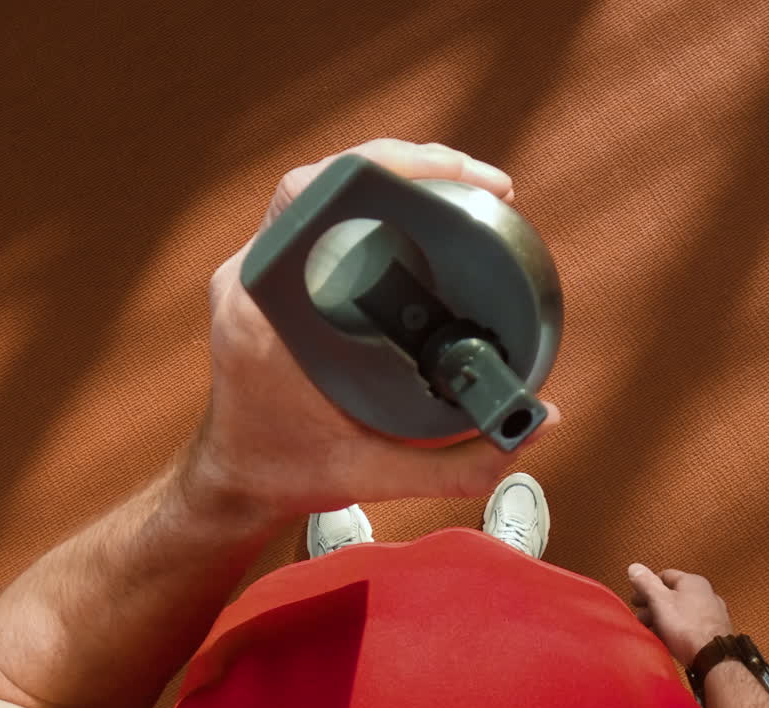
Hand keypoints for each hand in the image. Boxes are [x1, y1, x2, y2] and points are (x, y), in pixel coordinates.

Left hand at [192, 139, 559, 517]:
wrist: (233, 482)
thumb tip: (535, 428)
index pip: (310, 201)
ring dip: (385, 176)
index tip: (452, 180)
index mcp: (266, 317)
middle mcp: (250, 285)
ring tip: (460, 186)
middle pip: (320, 181)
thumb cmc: (288, 474)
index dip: (381, 170)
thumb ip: (462, 465)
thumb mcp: (380, 475)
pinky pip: (312, 215)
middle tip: (480, 184)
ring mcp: (250, 276)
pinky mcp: (260, 279)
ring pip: (316, 190)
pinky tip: (416, 212)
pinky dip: (365, 203)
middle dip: (404, 164)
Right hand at [627, 563, 734, 665]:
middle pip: (673, 594)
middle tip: (640, 617)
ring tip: (651, 631)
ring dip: (664, 618)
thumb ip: (646, 583)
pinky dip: (678, 629)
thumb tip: (634, 566)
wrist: (713, 659)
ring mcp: (713, 613)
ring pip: (681, 611)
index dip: (646, 586)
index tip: (635, 600)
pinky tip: (668, 640)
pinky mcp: (715, 631)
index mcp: (693, 581)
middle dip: (653, 605)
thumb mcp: (659, 601)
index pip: (664, 575)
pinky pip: (691, 625)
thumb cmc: (685, 627)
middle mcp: (706, 593)